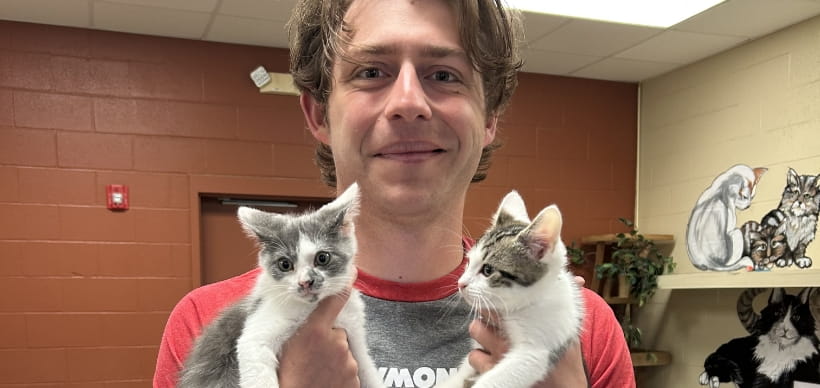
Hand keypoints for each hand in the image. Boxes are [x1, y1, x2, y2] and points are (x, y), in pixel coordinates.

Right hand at [278, 289, 360, 387]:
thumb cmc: (286, 380)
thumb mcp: (285, 350)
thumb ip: (300, 330)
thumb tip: (308, 318)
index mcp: (315, 332)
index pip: (333, 302)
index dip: (342, 287)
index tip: (350, 273)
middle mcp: (336, 342)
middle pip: (336, 332)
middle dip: (328, 340)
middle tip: (311, 357)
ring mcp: (347, 361)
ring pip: (342, 351)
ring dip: (333, 359)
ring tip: (316, 373)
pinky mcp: (354, 377)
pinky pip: (348, 368)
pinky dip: (340, 374)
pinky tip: (325, 382)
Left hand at [466, 276, 588, 387]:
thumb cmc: (567, 360)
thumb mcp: (568, 328)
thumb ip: (565, 303)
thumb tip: (578, 279)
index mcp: (528, 320)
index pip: (501, 296)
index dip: (498, 293)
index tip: (500, 293)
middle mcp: (511, 334)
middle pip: (484, 310)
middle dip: (488, 310)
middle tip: (497, 316)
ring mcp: (499, 352)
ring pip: (475, 330)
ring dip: (482, 332)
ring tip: (493, 336)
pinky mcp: (492, 370)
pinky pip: (473, 356)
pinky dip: (480, 356)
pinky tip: (492, 357)